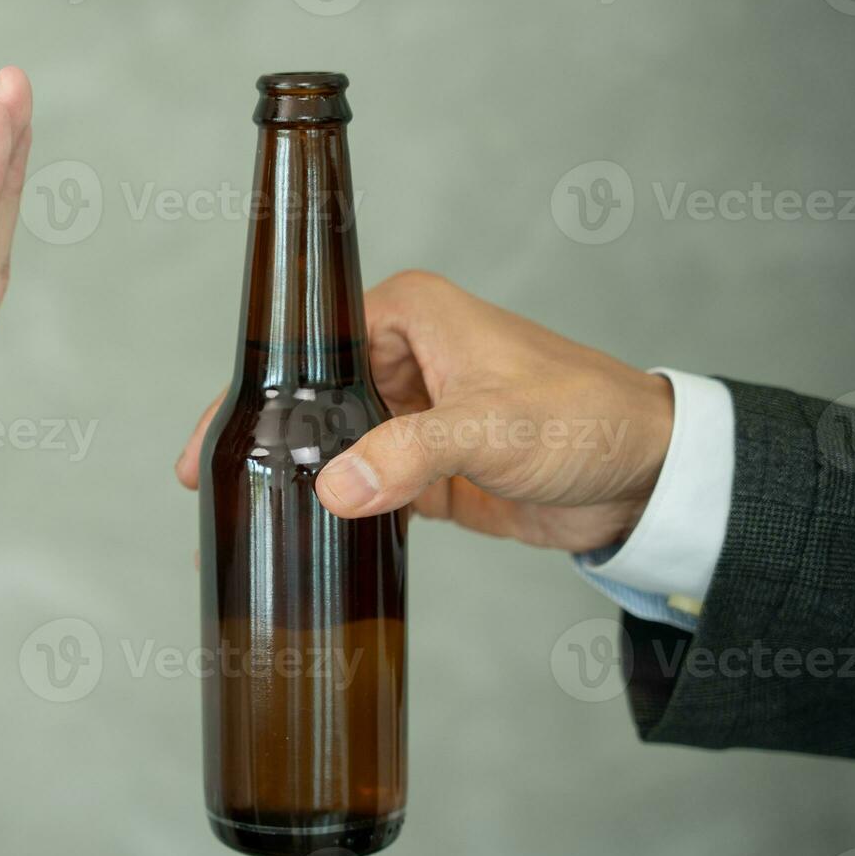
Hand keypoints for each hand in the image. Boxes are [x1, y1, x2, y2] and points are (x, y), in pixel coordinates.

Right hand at [175, 270, 674, 552]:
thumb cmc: (587, 419)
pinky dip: (339, 511)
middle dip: (261, 447)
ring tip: (240, 528)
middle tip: (207, 495)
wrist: (650, 478)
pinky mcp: (426, 466)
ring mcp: (410, 414)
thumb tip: (333, 488)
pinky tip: (302, 541)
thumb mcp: (494, 428)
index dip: (249, 396)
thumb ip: (412, 454)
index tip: (204, 450)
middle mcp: (400, 355)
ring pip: (330, 447)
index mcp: (406, 314)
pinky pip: (365, 486)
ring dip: (295, 483)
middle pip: (306, 400)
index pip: (303, 348)